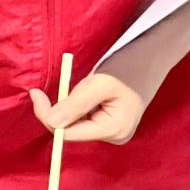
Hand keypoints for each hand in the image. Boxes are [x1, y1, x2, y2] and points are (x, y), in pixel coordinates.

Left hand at [29, 73, 145, 144]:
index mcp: (114, 130)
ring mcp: (112, 129)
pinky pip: (83, 115)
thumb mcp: (99, 83)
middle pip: (70, 129)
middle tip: (62, 84)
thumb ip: (74, 104)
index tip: (35, 94)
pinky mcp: (109, 121)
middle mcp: (113, 135)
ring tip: (86, 83)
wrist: (154, 54)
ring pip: (75, 121)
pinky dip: (77, 102)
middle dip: (60, 108)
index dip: (48, 116)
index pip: (68, 133)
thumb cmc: (130, 65)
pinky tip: (89, 88)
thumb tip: (51, 122)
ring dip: (70, 103)